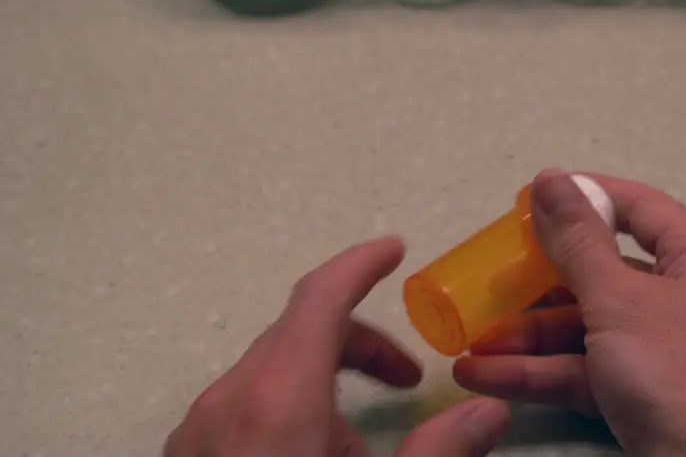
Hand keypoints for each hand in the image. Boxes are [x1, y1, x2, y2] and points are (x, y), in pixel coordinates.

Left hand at [164, 236, 510, 456]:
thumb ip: (439, 454)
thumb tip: (489, 413)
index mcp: (277, 398)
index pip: (320, 297)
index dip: (361, 265)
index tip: (396, 250)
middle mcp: (228, 400)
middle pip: (298, 332)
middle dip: (360, 340)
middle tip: (408, 377)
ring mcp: (196, 430)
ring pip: (268, 372)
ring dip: (323, 383)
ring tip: (361, 450)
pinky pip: (241, 409)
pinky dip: (285, 411)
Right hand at [453, 171, 685, 456]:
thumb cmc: (679, 376)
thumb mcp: (619, 301)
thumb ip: (578, 241)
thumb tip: (552, 178)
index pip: (641, 208)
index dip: (585, 197)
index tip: (529, 198)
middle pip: (606, 273)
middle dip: (540, 282)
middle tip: (490, 278)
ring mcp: (668, 353)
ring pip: (589, 329)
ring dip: (529, 337)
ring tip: (471, 341)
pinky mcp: (648, 398)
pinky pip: (590, 372)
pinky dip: (541, 374)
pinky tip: (484, 376)